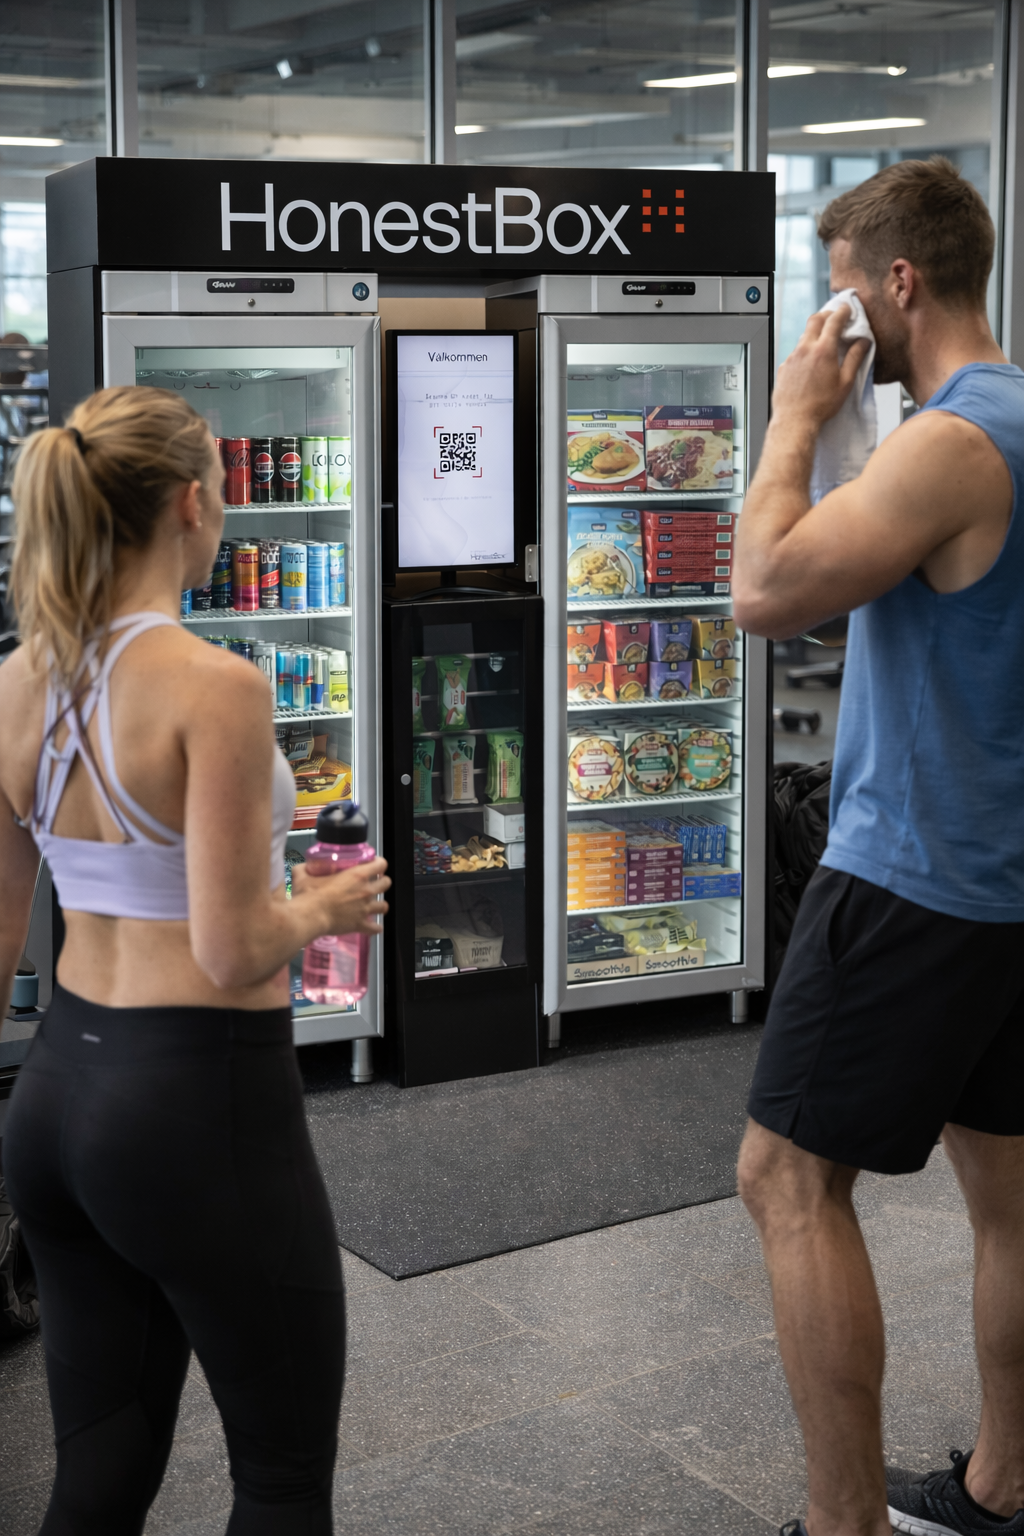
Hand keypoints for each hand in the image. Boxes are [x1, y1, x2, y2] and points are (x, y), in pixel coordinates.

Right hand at [292, 856, 390, 935]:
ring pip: (384, 906)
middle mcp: (365, 891)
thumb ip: (304, 869)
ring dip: (380, 904)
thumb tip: (301, 868)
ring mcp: (365, 909)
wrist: (310, 916)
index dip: (378, 863)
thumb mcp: (303, 875)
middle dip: (382, 882)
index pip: (380, 864)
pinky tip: (373, 926)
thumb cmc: (309, 895)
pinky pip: (375, 928)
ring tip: (374, 905)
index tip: (374, 864)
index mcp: (357, 875)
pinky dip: (375, 927)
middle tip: (374, 883)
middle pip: (386, 883)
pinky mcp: (360, 924)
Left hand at [772, 305, 870, 428]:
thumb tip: (863, 343)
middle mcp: (805, 349)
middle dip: (826, 314)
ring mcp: (792, 357)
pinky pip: (795, 352)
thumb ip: (855, 358)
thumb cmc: (820, 406)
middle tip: (834, 316)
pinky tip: (810, 362)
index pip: (833, 321)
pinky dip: (805, 350)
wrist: (794, 420)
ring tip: (824, 340)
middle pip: (815, 320)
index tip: (846, 309)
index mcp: (823, 351)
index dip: (842, 312)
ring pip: (803, 336)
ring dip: (814, 333)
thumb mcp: (845, 382)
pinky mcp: (783, 366)